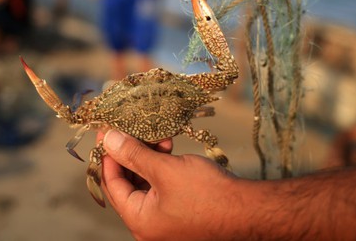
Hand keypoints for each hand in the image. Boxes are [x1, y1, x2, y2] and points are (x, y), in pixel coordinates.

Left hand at [101, 130, 244, 240]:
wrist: (247, 210)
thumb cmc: (206, 193)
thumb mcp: (164, 169)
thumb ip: (133, 154)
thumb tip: (109, 140)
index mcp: (139, 221)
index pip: (111, 183)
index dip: (107, 154)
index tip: (108, 130)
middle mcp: (148, 226)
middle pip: (127, 184)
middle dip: (130, 153)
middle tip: (130, 128)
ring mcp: (165, 221)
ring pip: (145, 183)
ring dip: (147, 157)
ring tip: (157, 136)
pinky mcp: (180, 213)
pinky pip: (161, 187)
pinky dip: (161, 167)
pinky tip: (169, 147)